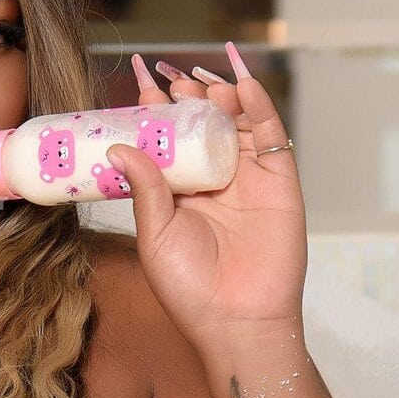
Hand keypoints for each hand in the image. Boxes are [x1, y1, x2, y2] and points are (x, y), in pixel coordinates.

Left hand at [108, 45, 306, 347]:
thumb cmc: (190, 288)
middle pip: (203, 123)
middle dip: (189, 96)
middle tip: (172, 76)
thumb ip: (144, 188)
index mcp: (182, 192)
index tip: (140, 76)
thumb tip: (118, 147)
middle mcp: (216, 180)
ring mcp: (249, 179)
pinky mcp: (280, 182)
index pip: (169, 138)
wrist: (236, 321)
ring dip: (221, 95)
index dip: (156, 107)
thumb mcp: (155, 234)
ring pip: (236, 122)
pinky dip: (259, 105)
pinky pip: (271, 135)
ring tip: (201, 80)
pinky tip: (242, 83)